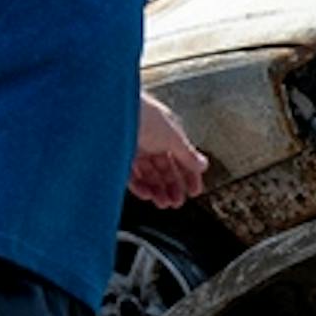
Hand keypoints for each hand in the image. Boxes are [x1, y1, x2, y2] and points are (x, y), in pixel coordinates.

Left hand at [127, 90, 207, 212]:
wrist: (112, 112)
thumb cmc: (143, 114)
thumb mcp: (173, 137)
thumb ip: (188, 154)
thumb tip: (203, 165)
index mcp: (166, 132)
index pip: (181, 158)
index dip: (189, 175)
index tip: (194, 191)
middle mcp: (151, 141)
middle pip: (164, 169)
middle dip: (172, 187)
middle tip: (177, 202)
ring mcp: (134, 149)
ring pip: (148, 175)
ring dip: (158, 191)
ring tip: (164, 203)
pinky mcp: (119, 157)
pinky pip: (131, 177)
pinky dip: (140, 187)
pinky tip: (148, 195)